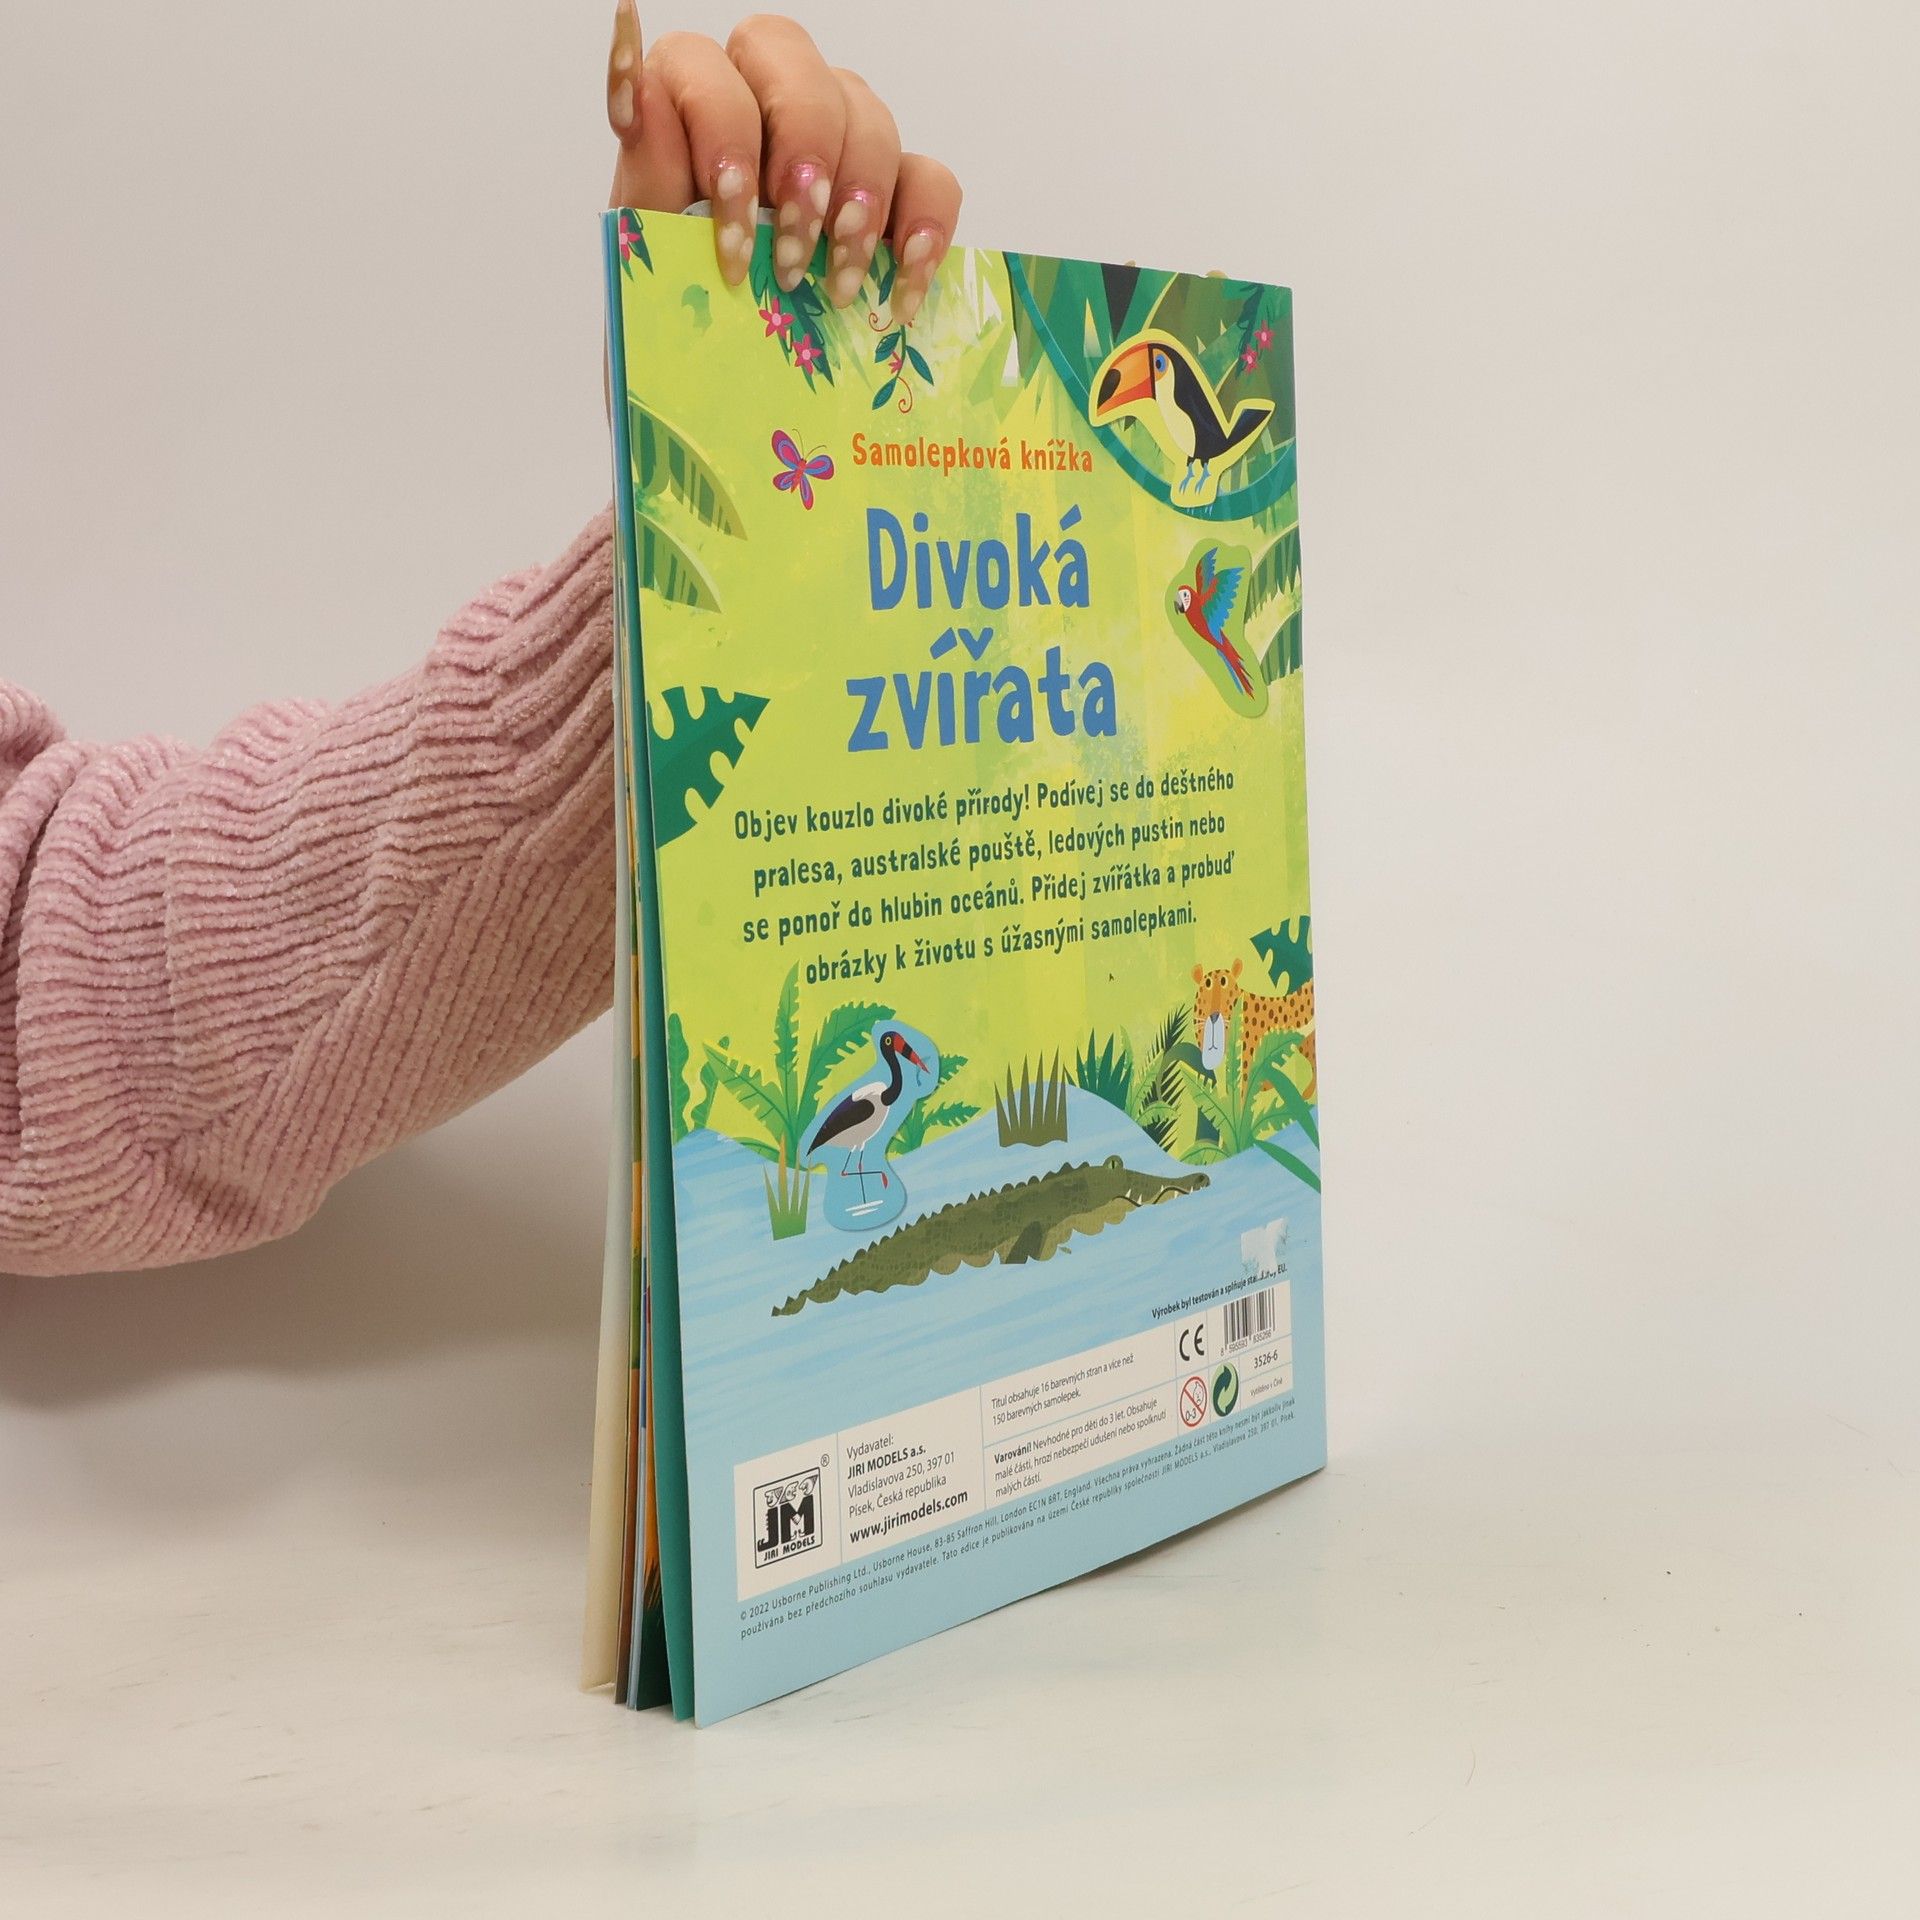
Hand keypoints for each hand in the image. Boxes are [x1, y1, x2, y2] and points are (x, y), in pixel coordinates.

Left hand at [607, 5, 961, 319]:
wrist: (720, 387)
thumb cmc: (680, 312)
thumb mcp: (649, 257)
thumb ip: (648, 173)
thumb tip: (635, 98)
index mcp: (689, 108)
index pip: (702, 66)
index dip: (722, 137)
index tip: (732, 240)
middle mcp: (764, 102)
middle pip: (793, 62)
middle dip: (801, 153)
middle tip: (794, 252)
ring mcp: (834, 139)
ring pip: (867, 113)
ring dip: (860, 201)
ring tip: (840, 286)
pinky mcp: (891, 190)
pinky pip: (928, 177)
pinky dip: (926, 227)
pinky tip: (904, 287)